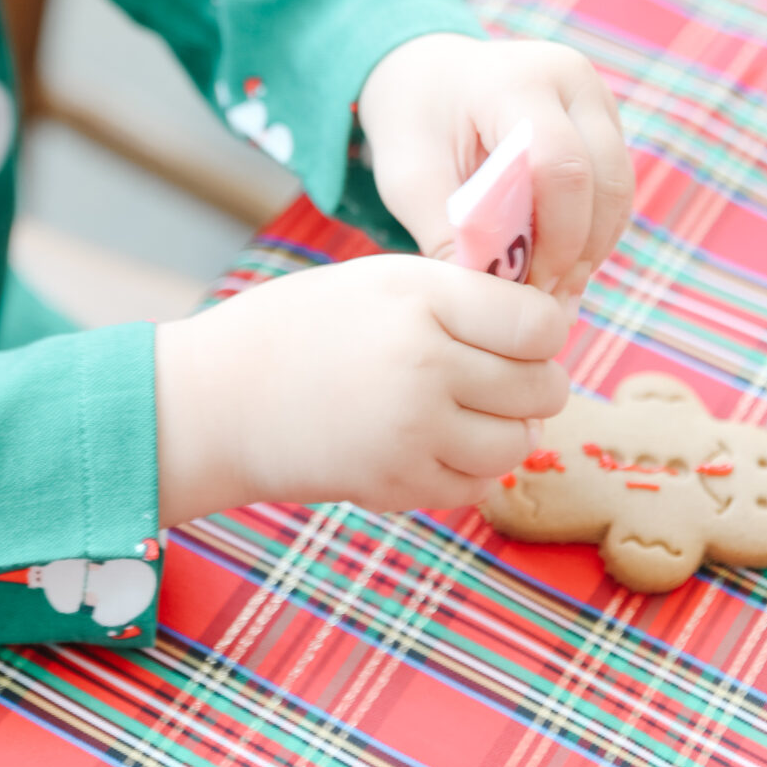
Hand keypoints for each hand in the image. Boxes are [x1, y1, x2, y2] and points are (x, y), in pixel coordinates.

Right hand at [155, 254, 570, 524]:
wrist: (218, 400)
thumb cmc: (298, 329)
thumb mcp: (377, 281)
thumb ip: (458, 298)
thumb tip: (548, 330)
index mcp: (421, 297)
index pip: (540, 324)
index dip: (543, 330)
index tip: (522, 331)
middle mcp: (425, 363)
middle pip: (542, 386)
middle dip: (532, 382)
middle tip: (499, 374)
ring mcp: (414, 431)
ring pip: (518, 443)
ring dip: (505, 431)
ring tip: (467, 412)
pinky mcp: (399, 485)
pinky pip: (477, 486)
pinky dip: (468, 469)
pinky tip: (432, 442)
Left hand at [357, 34, 632, 302]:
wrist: (425, 77)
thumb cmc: (414, 126)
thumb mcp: (409, 179)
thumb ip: (447, 234)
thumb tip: (492, 301)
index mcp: (514, 80)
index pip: (560, 165)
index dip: (555, 238)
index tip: (526, 290)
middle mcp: (569, 78)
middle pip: (603, 180)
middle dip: (577, 251)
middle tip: (543, 302)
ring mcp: (595, 95)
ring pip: (618, 189)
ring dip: (590, 246)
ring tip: (549, 289)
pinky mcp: (605, 120)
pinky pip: (615, 187)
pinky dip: (592, 230)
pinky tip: (558, 262)